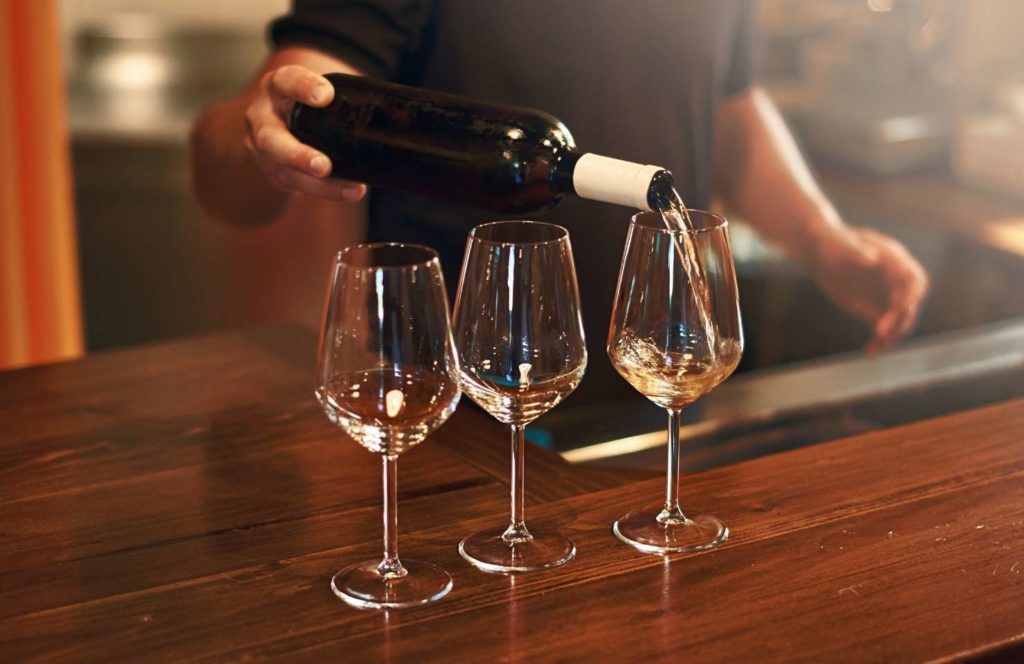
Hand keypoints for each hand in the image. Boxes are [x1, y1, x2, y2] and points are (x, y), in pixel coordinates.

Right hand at [244, 65, 366, 201]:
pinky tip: (349, 192)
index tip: (325, 96)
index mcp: (277, 88)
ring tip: (349, 189)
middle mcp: (263, 118)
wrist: (273, 128)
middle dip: (297, 155)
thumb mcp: (312, 94)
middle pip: (270, 138)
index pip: (286, 81)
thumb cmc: (305, 107)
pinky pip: (299, 186)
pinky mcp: (275, 173)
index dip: (303, 87)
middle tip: (323, 166)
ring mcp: (263, 150)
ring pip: (286, 171)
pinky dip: (326, 191)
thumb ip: (341, 98)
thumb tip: (398, 112)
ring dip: (318, 184)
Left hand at [807, 226, 928, 354]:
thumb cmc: (832, 242)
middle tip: (880, 333)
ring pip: (900, 321)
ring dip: (891, 336)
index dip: (913, 295)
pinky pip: (885, 328)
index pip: (915, 280)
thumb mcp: (840, 244)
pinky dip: (880, 341)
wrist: (820, 251)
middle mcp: (896, 279)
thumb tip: (872, 259)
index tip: (903, 309)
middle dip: (899, 320)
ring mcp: (887, 295)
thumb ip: (856, 250)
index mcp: (894, 260)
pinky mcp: (875, 308)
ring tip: (874, 349)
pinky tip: (870, 351)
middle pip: (910, 305)